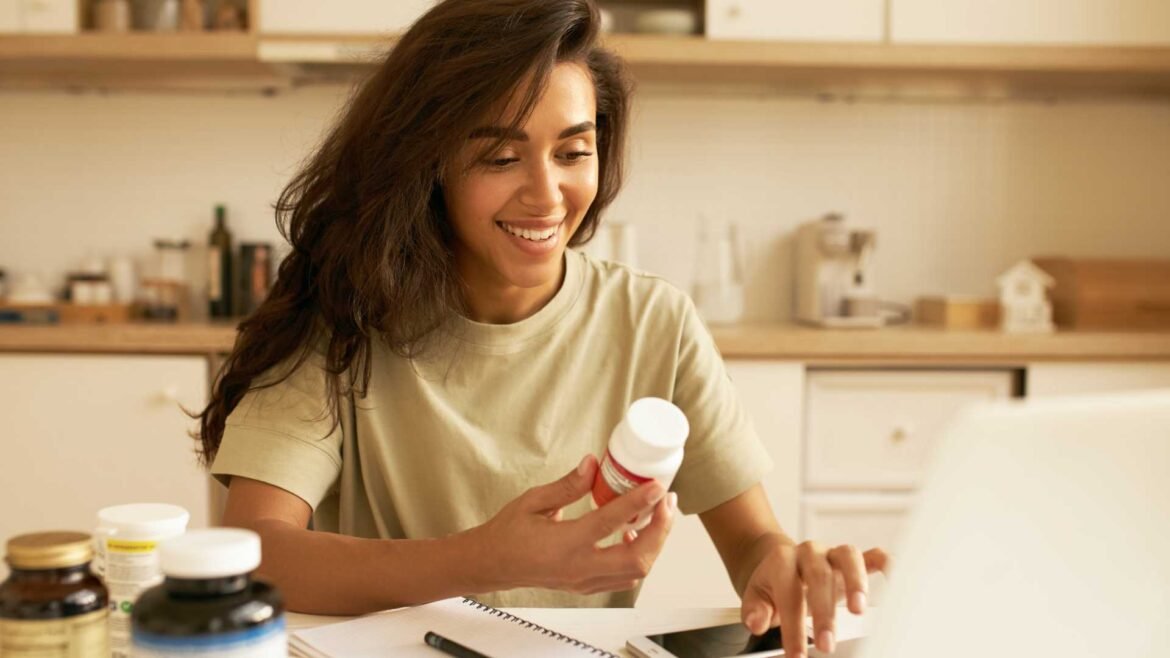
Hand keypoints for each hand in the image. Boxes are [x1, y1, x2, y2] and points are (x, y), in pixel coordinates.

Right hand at [470, 454, 676, 594]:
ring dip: (654, 543)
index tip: (656, 487)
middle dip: (660, 530)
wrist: (493, 564)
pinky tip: (636, 534)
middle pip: (636, 559)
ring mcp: (584, 581)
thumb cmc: (509, 532)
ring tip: (659, 514)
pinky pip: (624, 578)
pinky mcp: (587, 586)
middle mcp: (578, 568)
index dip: (637, 503)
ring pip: (635, 572)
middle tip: (667, 502)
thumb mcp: (533, 501)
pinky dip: (639, 557)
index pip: (609, 523)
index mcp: (563, 544)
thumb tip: (592, 464)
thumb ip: (566, 486)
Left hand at [740, 536, 887, 656]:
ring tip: (859, 612)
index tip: (797, 654)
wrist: (779, 563)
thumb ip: (756, 610)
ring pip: (848, 558)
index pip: (789, 592)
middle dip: (823, 613)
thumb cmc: (772, 584)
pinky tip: (896, 583)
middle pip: (819, 576)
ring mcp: (833, 552)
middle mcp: (809, 551)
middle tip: (826, 644)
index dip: (792, 626)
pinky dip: (888, 565)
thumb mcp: (757, 596)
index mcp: (782, 560)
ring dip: (856, 583)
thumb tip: (757, 623)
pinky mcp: (854, 558)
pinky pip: (874, 555)